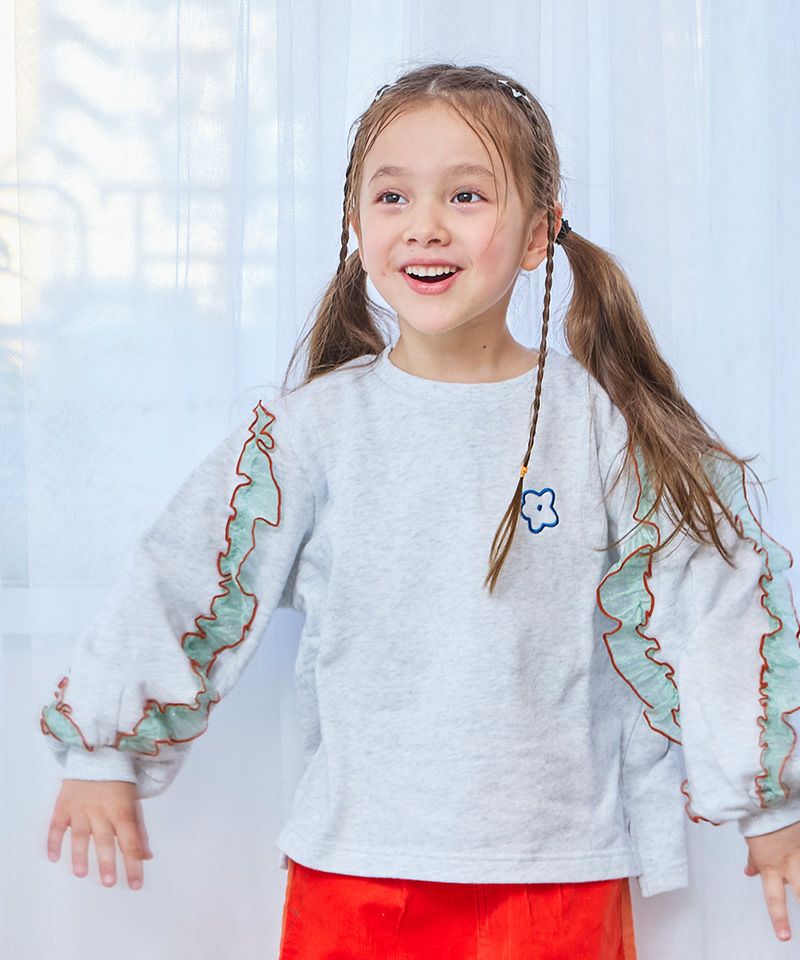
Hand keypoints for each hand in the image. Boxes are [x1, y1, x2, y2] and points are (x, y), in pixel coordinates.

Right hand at [47, 779, 152, 889]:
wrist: (100, 751)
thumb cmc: (120, 780)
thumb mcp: (134, 801)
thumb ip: (139, 830)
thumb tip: (147, 856)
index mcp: (122, 810)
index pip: (130, 841)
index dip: (133, 864)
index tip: (135, 885)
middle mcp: (101, 810)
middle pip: (105, 839)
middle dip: (107, 862)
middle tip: (108, 883)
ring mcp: (81, 807)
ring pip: (80, 834)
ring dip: (80, 855)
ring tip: (81, 873)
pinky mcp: (64, 804)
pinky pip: (56, 825)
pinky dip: (54, 841)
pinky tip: (54, 857)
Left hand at [743, 818, 799, 941]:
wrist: (767, 793)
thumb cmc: (756, 815)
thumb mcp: (751, 841)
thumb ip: (754, 860)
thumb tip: (749, 872)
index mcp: (770, 864)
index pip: (774, 898)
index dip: (778, 919)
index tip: (783, 937)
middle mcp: (789, 861)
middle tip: (795, 918)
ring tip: (797, 878)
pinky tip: (798, 846)